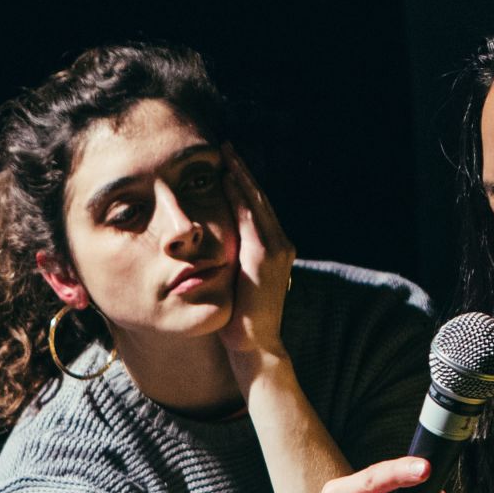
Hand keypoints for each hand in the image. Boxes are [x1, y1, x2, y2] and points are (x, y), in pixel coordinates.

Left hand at [218, 147, 295, 377]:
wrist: (254, 345)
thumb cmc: (240, 319)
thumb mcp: (236, 281)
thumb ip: (232, 259)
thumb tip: (213, 247)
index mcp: (274, 249)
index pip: (256, 208)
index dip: (243, 184)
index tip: (226, 163)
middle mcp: (280, 244)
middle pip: (259, 198)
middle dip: (242, 171)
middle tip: (226, 147)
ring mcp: (276, 248)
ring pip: (257, 202)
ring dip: (241, 176)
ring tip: (226, 154)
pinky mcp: (264, 256)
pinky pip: (250, 217)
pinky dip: (240, 196)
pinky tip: (228, 178)